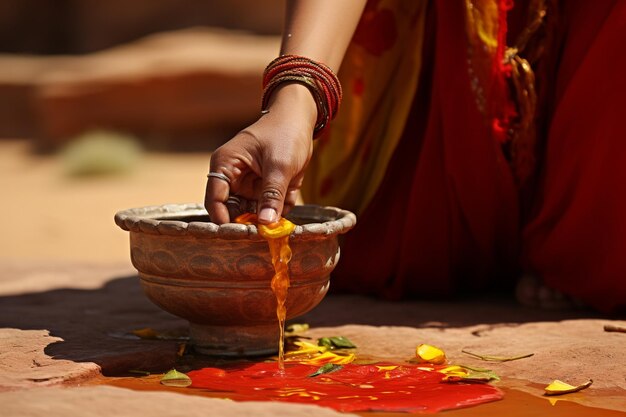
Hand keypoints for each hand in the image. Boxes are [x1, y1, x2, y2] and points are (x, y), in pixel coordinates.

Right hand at [204, 84, 315, 223]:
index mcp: (225, 166)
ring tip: (280, 215)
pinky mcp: (264, 191)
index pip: (215, 200)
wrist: (301, 121)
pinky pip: (269, 210)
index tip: (240, 235)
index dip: (223, 220)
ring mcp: (249, 186)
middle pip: (232, 212)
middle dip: (248, 223)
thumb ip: (272, 195)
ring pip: (252, 214)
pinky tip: (289, 202)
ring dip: (266, 218)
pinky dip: (279, 211)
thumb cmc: (285, 134)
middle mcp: (233, 179)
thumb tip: (266, 224)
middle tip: (265, 233)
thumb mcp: (280, 165)